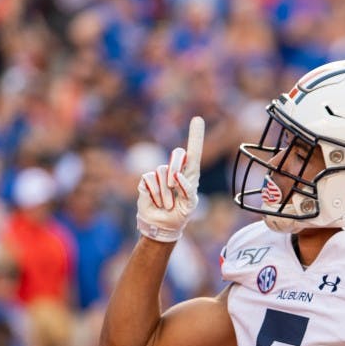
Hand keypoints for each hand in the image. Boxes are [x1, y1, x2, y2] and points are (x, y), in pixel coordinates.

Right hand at [136, 116, 204, 241]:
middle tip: (174, 183)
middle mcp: (175, 171)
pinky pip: (150, 180)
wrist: (163, 226)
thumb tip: (176, 176)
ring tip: (167, 204)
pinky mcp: (146, 181)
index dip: (195, 136)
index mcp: (189, 175)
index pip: (193, 153)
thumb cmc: (180, 215)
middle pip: (177, 154)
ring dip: (166, 193)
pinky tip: (157, 202)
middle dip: (177, 165)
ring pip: (163, 172)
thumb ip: (188, 191)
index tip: (198, 119)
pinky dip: (156, 193)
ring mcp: (160, 175)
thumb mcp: (190, 206)